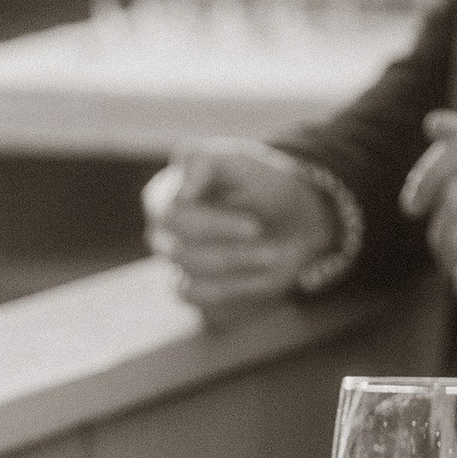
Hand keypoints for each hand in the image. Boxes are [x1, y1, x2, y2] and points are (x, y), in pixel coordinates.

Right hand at [142, 144, 335, 315]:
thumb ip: (206, 162)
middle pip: (179, 250)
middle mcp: (164, 228)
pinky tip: (257, 272)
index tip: (254, 227)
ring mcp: (174, 261)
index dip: (215, 226)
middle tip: (263, 237)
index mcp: (167, 191)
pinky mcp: (190, 288)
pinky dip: (233, 286)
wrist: (292, 223)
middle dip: (229, 249)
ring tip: (270, 253)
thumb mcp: (240, 163)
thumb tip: (182, 192)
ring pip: (191, 273)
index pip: (173, 216)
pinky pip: (197, 295)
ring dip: (237, 264)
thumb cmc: (262, 187)